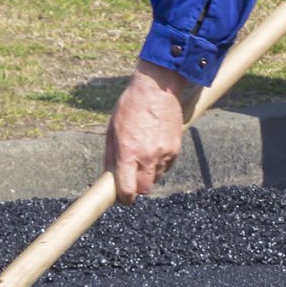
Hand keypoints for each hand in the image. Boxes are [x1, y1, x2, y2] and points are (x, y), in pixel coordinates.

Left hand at [105, 60, 195, 199]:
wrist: (158, 88)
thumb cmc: (131, 106)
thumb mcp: (113, 129)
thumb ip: (111, 155)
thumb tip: (109, 176)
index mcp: (128, 152)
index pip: (128, 189)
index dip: (124, 197)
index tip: (123, 197)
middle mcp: (148, 157)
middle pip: (144, 189)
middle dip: (137, 187)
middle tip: (132, 178)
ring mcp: (164, 154)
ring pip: (156, 177)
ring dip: (148, 173)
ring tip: (143, 155)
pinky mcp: (176, 149)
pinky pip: (166, 166)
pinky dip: (159, 164)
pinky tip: (154, 148)